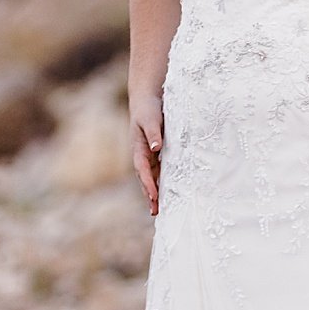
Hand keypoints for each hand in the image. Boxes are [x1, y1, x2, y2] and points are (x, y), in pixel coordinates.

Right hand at [130, 92, 163, 214]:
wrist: (147, 97)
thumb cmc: (148, 108)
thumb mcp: (150, 118)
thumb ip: (153, 133)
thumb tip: (156, 148)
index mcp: (138, 149)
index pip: (143, 170)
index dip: (148, 184)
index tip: (154, 197)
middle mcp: (143, 154)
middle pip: (145, 178)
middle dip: (149, 195)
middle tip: (155, 212)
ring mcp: (150, 154)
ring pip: (153, 176)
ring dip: (156, 191)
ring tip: (160, 209)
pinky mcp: (158, 152)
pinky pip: (160, 169)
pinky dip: (163, 181)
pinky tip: (170, 191)